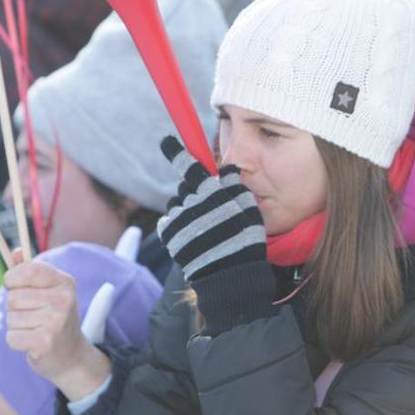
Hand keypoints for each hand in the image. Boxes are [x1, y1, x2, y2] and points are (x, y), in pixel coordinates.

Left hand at [2, 250, 110, 400]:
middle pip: (13, 297)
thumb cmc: (53, 319)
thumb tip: (15, 251)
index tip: (15, 287)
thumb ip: (29, 271)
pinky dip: (17, 342)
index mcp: (64, 282)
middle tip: (33, 315)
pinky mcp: (46, 341)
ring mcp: (56, 321)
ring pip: (11, 319)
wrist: (71, 355)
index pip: (27, 270)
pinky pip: (12, 337)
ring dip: (17, 326)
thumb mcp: (47, 291)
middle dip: (14, 309)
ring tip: (35, 329)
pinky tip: (33, 343)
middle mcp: (64, 299)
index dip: (12, 279)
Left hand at [157, 136, 265, 280]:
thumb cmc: (244, 239)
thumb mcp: (249, 209)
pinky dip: (178, 225)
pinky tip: (193, 235)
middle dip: (193, 192)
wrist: (228, 273)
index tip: (166, 141)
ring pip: (177, 205)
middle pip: (185, 188)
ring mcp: (178, 219)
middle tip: (208, 208)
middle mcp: (190, 202)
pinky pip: (169, 221)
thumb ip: (235, 185)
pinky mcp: (169, 235)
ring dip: (186, 210)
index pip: (190, 166)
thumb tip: (225, 168)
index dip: (177, 152)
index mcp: (210, 192)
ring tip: (203, 226)